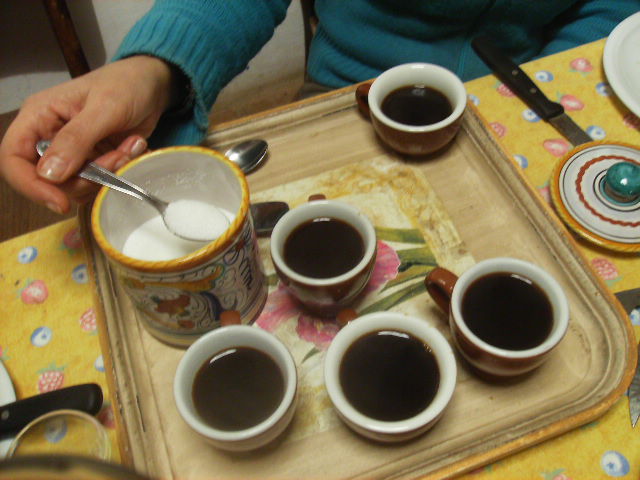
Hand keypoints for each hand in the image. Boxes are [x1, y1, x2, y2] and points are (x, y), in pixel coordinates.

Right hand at [0, 55, 175, 213]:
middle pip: (48, 181)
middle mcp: (49, 137)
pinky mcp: (93, 161)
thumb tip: (49, 175)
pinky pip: (98, 182)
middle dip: (86, 177)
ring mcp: (72, 152)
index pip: (13, 158)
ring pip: (77, 185)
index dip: (30, 185)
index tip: (60, 202)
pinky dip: (118, 172)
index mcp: (39, 116)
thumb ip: (76, 139)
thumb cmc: (127, 84)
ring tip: (127, 147)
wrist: (154, 84)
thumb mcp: (105, 108)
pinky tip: (131, 149)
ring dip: (107, 173)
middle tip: (117, 157)